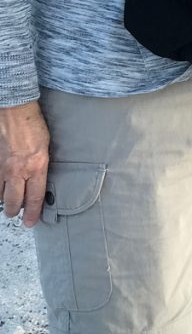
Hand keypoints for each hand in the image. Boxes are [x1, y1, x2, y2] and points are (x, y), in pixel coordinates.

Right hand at [0, 101, 49, 226]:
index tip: (30, 223)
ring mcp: (2, 169)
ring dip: (4, 199)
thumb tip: (37, 180)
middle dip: (15, 211)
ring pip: (0, 196)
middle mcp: (19, 171)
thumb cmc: (33, 124)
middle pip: (14, 203)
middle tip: (16, 212)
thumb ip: (40, 165)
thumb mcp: (45, 146)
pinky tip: (0, 186)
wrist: (14, 111)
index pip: (35, 198)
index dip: (33, 214)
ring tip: (8, 198)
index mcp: (37, 166)